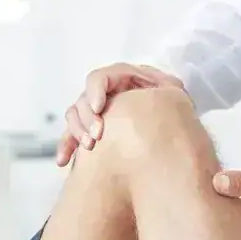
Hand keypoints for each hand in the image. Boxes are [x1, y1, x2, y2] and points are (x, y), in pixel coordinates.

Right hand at [56, 63, 185, 166]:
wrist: (171, 152)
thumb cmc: (176, 120)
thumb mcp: (176, 98)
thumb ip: (166, 88)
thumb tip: (150, 87)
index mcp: (126, 81)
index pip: (103, 77)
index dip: (96, 90)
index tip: (99, 108)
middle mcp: (109, 95)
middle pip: (85, 98)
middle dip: (86, 117)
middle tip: (96, 137)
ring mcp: (98, 115)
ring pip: (75, 116)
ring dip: (75, 131)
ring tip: (88, 148)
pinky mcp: (91, 133)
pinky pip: (72, 137)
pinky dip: (66, 148)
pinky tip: (63, 162)